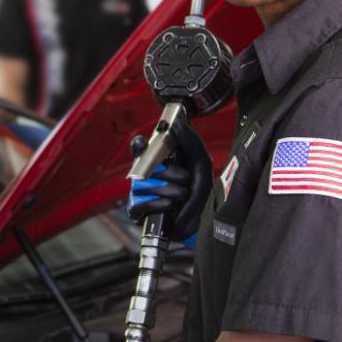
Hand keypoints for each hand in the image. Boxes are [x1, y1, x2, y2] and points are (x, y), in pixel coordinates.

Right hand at [127, 118, 211, 241]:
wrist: (204, 220)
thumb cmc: (201, 192)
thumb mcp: (200, 163)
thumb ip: (190, 140)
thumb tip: (178, 121)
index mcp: (158, 161)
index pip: (140, 148)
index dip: (139, 145)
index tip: (143, 144)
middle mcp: (146, 175)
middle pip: (143, 166)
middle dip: (168, 172)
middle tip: (185, 179)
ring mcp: (140, 193)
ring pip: (142, 184)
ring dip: (167, 189)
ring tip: (182, 195)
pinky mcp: (137, 211)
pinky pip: (137, 203)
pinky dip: (155, 203)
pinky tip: (170, 206)